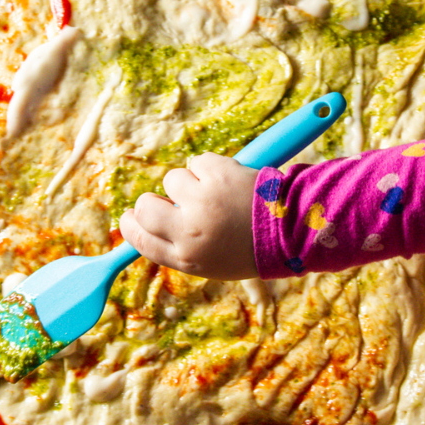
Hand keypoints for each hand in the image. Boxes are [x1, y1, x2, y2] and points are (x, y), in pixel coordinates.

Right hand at [119, 153, 257, 279]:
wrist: (293, 229)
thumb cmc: (252, 247)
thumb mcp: (212, 262)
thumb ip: (181, 247)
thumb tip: (150, 226)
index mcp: (187, 257)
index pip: (141, 240)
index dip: (132, 226)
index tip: (132, 216)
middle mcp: (189, 229)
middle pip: (146, 208)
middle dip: (152, 202)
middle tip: (174, 200)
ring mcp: (202, 199)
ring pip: (173, 179)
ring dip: (191, 181)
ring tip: (218, 193)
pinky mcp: (217, 172)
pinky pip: (198, 161)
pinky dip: (211, 167)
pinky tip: (230, 180)